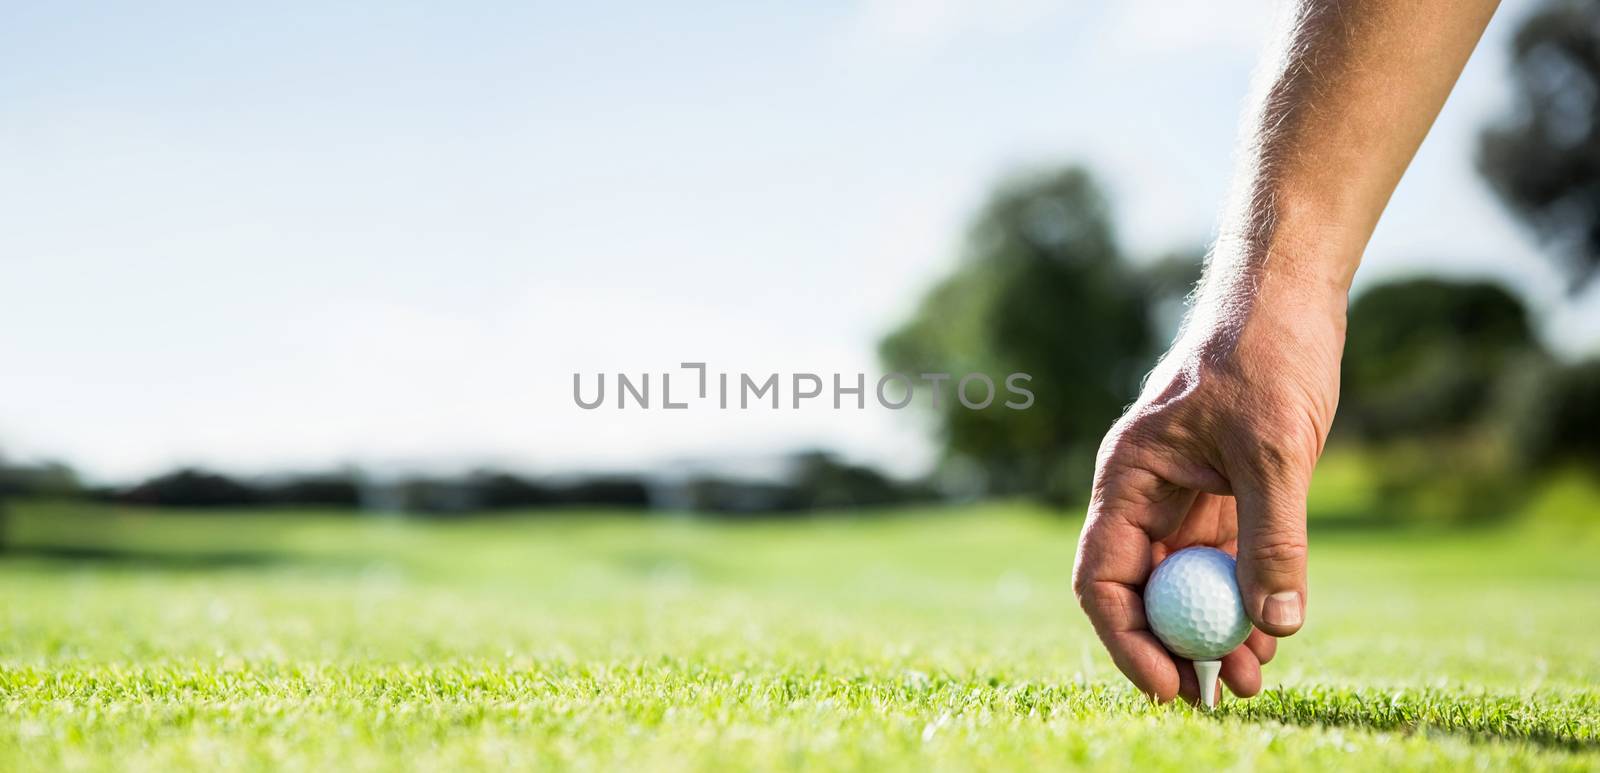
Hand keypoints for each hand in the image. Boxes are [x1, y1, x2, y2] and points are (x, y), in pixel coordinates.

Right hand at [1072, 277, 1344, 702]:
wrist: (1290, 294)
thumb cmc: (1266, 352)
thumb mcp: (1275, 449)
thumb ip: (1275, 538)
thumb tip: (1277, 625)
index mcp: (1128, 477)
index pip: (1103, 577)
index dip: (1128, 638)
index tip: (1169, 684)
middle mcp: (1146, 493)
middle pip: (1141, 590)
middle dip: (1173, 646)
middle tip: (1212, 697)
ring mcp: (1186, 495)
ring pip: (1186, 583)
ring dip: (1214, 633)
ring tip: (1251, 680)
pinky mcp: (1227, 492)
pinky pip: (1226, 562)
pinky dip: (1245, 600)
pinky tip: (1272, 636)